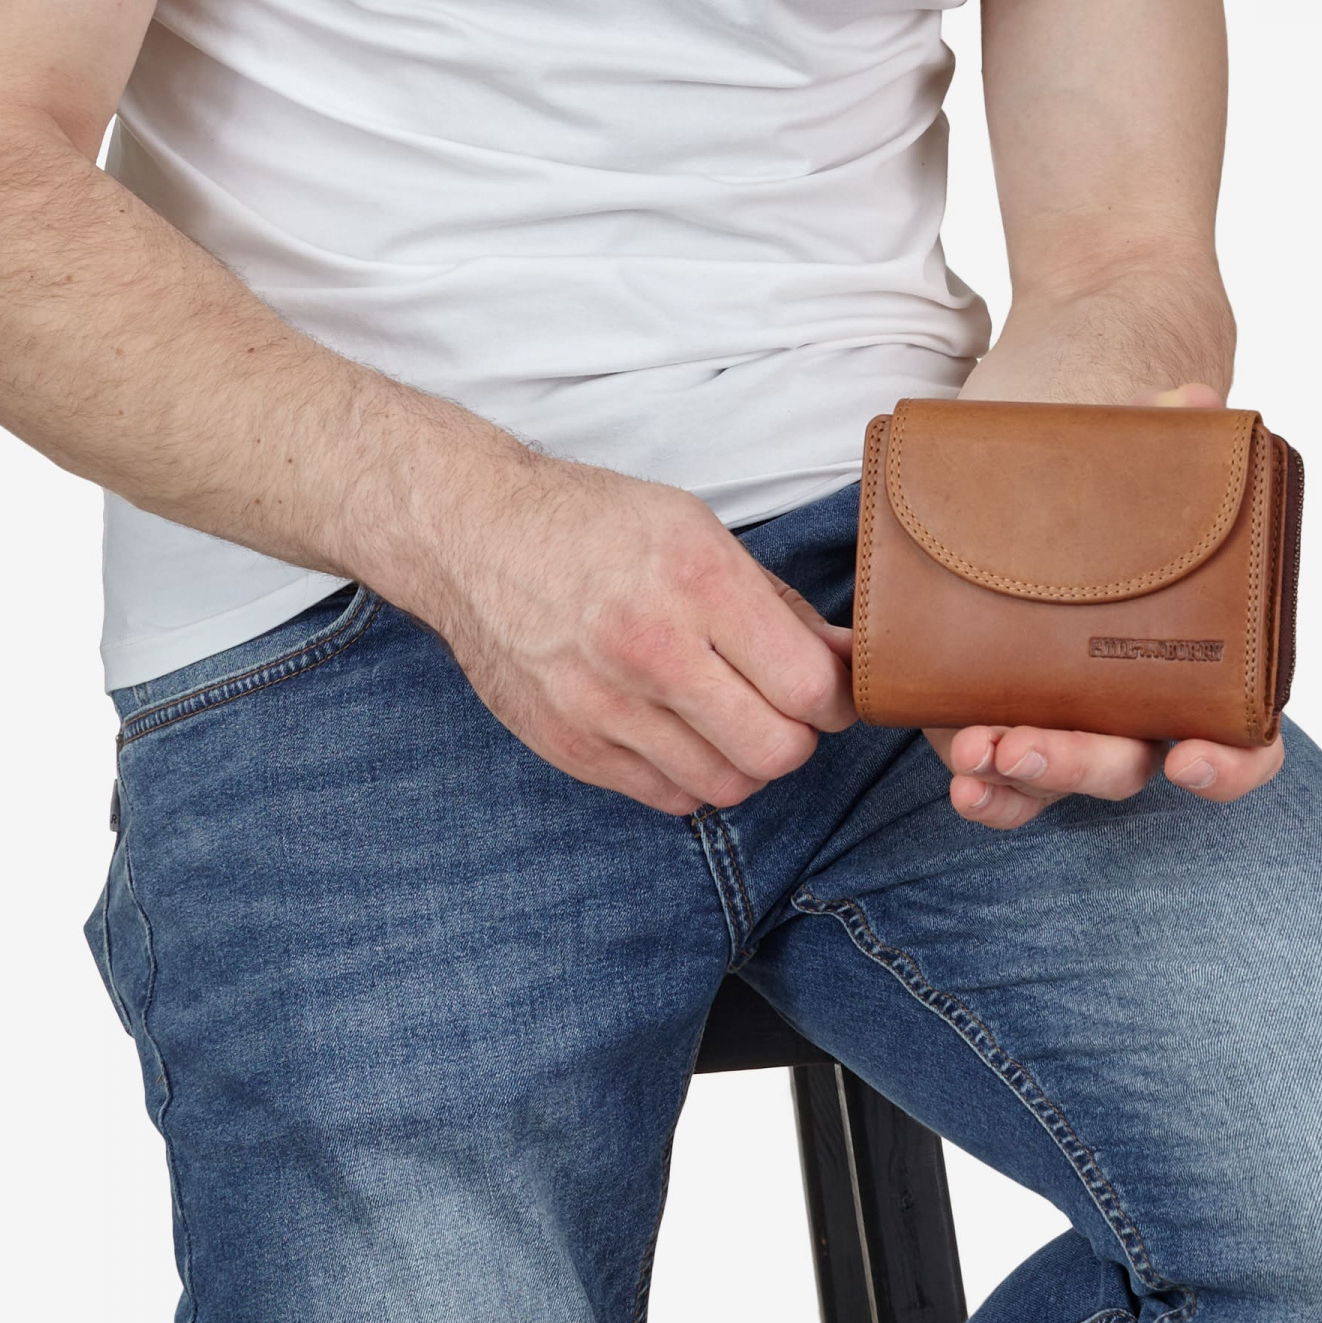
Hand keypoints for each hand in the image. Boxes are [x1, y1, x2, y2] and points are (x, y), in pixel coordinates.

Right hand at [399, 444, 854, 815]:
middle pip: (776, 751)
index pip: (807, 687)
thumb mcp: (697, 531)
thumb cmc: (593, 525)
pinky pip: (668, 797)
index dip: (835, 698)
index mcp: (695, 582)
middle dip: (797, 737)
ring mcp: (604, 706)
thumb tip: (848, 660)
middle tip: (783, 709)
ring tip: (731, 719)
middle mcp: (650, 650)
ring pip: (726, 786)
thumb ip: (777, 606)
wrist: (473, 537)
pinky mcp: (571, 745)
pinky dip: (692, 776)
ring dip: (745, 761)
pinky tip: (682, 733)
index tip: (828, 688)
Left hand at [926, 377, 1282, 826]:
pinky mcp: (1006, 720)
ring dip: (1020, 776)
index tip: (1188, 759)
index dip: (1229, 765)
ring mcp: (1070, 720)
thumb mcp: (1126, 457)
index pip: (1243, 737)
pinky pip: (1005, 781)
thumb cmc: (1100, 491)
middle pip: (1129, 764)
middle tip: (1025, 743)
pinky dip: (987, 790)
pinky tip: (961, 777)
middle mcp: (1138, 705)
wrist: (1020, 489)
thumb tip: (1192, 400)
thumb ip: (1159, 433)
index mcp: (1197, 655)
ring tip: (977, 750)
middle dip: (1079, 763)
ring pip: (1059, 780)